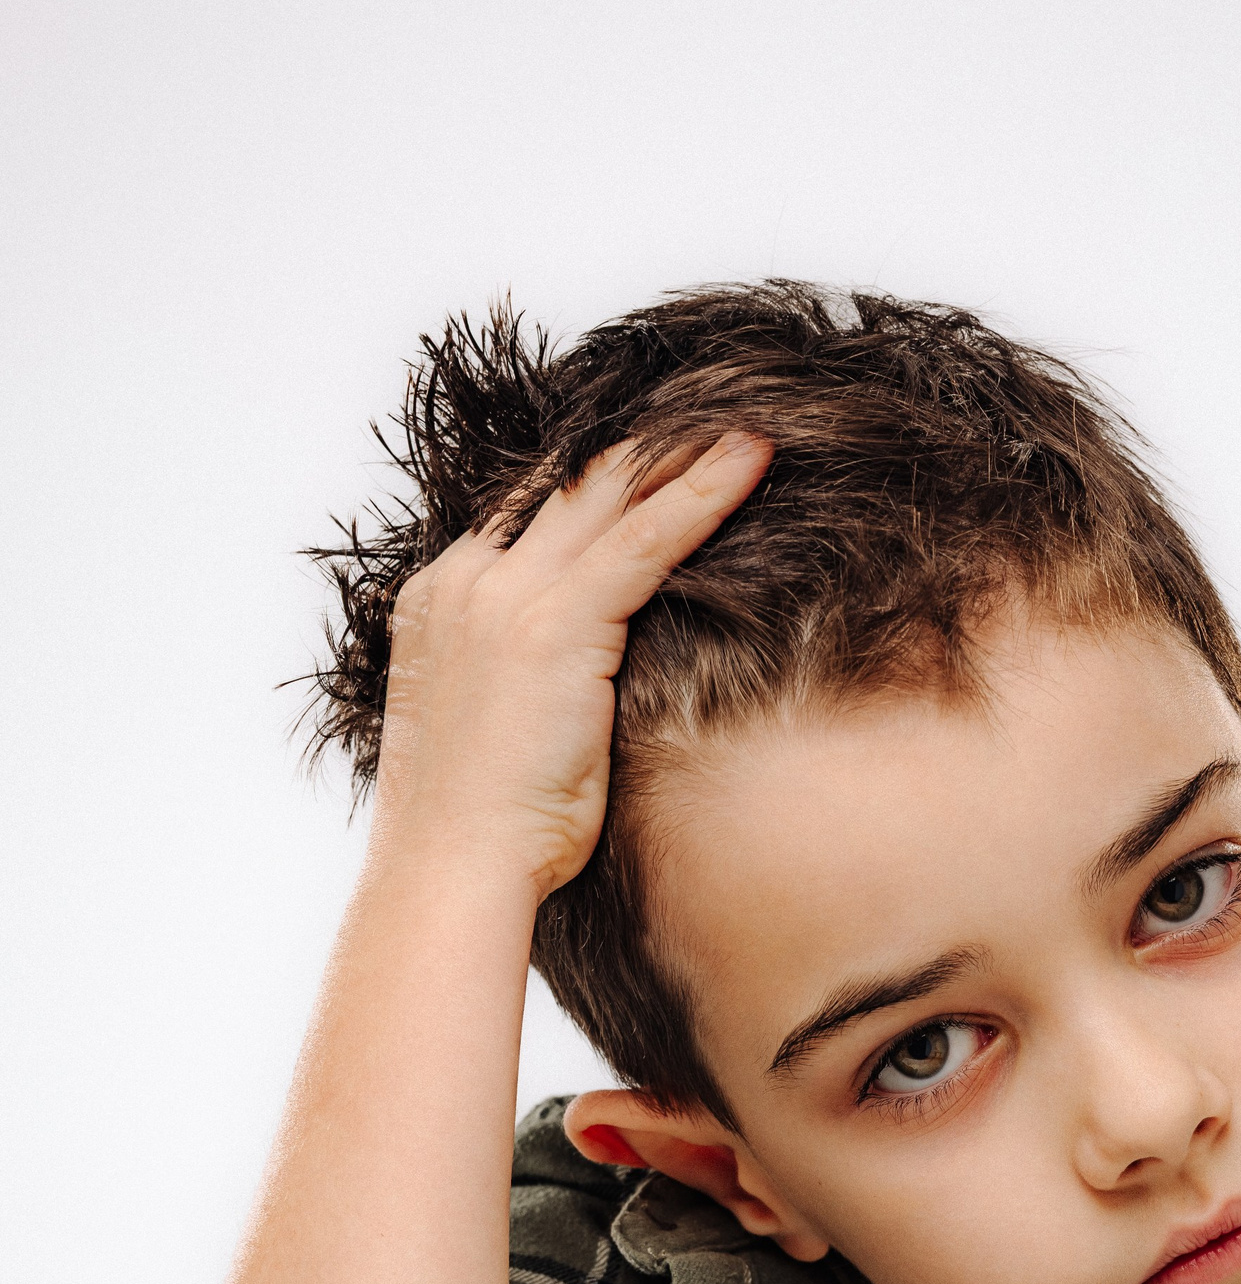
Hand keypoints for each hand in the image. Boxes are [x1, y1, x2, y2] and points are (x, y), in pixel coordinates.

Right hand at [368, 428, 771, 904]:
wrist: (452, 869)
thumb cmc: (481, 834)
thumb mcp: (495, 733)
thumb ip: (526, 681)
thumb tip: (579, 692)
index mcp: (443, 602)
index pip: (528, 516)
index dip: (594, 485)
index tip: (654, 458)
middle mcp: (468, 580)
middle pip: (568, 489)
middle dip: (642, 452)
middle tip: (709, 414)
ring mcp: (506, 594)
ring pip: (612, 497)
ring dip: (684, 455)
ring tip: (747, 426)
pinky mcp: (557, 623)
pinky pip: (647, 539)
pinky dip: (704, 496)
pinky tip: (755, 462)